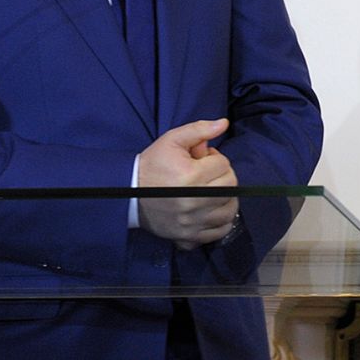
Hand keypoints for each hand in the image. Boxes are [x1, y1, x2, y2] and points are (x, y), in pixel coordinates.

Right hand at [137, 118, 240, 249]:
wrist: (129, 193)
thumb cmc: (152, 165)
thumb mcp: (171, 140)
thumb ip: (199, 129)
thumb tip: (224, 123)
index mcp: (190, 176)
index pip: (223, 164)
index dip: (214, 158)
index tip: (202, 159)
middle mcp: (194, 201)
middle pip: (230, 185)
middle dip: (222, 175)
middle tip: (206, 174)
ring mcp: (193, 221)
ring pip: (230, 207)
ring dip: (226, 197)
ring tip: (212, 190)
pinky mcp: (190, 235)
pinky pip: (221, 230)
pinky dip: (222, 220)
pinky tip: (213, 209)